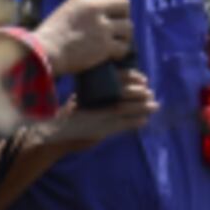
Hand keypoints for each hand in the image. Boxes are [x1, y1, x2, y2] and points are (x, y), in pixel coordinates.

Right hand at [32, 0, 132, 74]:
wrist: (45, 52)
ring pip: (128, 26)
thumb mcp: (66, 9)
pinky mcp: (105, 46)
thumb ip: (84, 6)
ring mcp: (102, 27)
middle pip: (125, 5)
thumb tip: (103, 9)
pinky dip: (120, 52)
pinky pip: (124, 47)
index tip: (109, 17)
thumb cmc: (50, 35)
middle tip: (116, 28)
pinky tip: (113, 55)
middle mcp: (95, 8)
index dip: (112, 7)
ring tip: (116, 42)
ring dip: (124, 36)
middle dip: (123, 16)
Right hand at [34, 70, 153, 151]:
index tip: (143, 78)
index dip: (130, 77)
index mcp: (91, 89)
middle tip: (151, 92)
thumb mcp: (83, 99)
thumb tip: (119, 86)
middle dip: (138, 92)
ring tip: (154, 106)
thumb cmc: (71, 115)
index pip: (114, 78)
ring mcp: (97, 115)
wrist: (54, 133)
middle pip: (121, 92)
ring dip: (141, 107)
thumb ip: (98, 93)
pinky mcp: (100, 130)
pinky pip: (120, 125)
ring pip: (124, 108)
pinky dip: (133, 123)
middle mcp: (94, 100)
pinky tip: (144, 121)